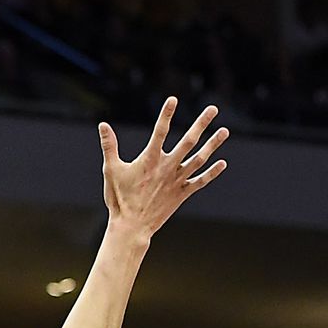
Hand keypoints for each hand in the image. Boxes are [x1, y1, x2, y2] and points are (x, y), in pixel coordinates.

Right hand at [100, 98, 227, 238]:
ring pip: (199, 159)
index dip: (166, 115)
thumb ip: (109, 146)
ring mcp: (176, 181)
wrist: (131, 227)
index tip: (173, 99)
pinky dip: (212, 173)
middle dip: (202, 124)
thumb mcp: (111, 171)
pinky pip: (200, 181)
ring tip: (224, 131)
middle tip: (213, 109)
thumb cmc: (119, 199)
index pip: (160, 132)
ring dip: (213, 144)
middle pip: (189, 141)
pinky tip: (222, 163)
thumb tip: (103, 125)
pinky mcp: (181, 194)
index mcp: (150, 160)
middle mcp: (167, 168)